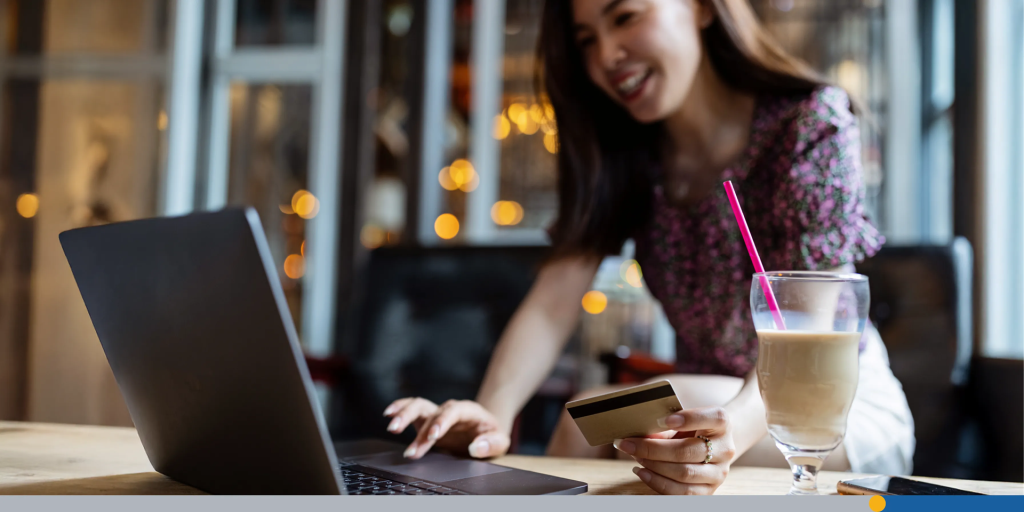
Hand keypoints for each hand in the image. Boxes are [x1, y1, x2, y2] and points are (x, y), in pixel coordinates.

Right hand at [383, 397, 510, 459]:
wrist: (486, 430)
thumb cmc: (492, 435)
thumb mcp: (501, 441)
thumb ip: (491, 444)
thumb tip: (475, 447)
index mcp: (468, 411)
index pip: (453, 411)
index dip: (441, 421)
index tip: (433, 436)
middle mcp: (450, 408)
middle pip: (430, 407)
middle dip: (414, 419)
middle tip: (401, 433)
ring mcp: (437, 413)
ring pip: (417, 406)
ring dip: (403, 415)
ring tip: (391, 427)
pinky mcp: (427, 419)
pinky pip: (411, 409)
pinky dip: (400, 408)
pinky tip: (388, 415)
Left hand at [613, 407, 736, 494]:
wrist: (715, 444)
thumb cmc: (694, 427)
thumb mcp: (685, 418)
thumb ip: (667, 424)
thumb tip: (642, 436)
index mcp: (722, 423)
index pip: (713, 418)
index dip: (689, 418)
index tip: (664, 419)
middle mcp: (725, 449)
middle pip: (688, 451)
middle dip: (654, 448)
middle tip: (630, 444)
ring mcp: (718, 473)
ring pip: (684, 473)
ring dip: (654, 465)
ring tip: (635, 456)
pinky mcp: (708, 491)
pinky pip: (682, 492)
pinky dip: (657, 482)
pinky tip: (642, 472)